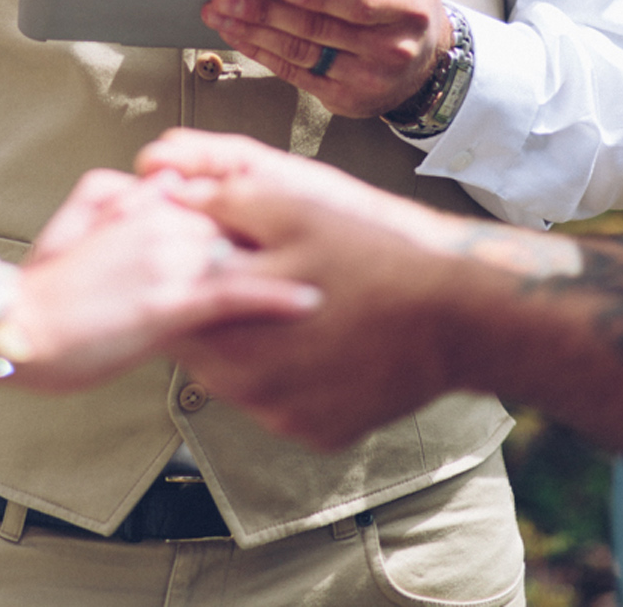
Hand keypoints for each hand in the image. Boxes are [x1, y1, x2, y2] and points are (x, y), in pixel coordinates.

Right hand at [11, 167, 318, 391]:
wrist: (19, 329)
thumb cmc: (47, 292)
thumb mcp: (81, 226)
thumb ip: (120, 199)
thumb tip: (153, 184)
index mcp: (144, 203)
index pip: (217, 198)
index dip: (257, 212)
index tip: (298, 223)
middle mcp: (163, 221)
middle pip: (242, 223)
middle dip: (286, 237)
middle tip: (335, 251)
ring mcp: (167, 260)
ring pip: (244, 254)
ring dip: (292, 263)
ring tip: (341, 278)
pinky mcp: (169, 302)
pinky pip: (233, 296)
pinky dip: (274, 299)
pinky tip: (309, 304)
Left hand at [135, 139, 460, 446]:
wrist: (455, 314)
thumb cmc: (373, 252)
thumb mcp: (294, 203)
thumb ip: (222, 199)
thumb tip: (168, 189)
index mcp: (232, 322)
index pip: (170, 305)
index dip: (174, 272)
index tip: (195, 251)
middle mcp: (250, 382)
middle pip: (197, 346)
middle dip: (207, 309)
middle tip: (243, 272)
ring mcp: (283, 415)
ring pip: (234, 377)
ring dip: (241, 343)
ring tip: (280, 303)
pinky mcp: (315, 433)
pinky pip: (276, 401)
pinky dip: (283, 373)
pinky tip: (313, 340)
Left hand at [199, 0, 448, 116]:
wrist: (427, 68)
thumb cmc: (408, 9)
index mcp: (407, 11)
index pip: (358, 5)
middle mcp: (389, 50)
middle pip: (318, 30)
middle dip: (266, 12)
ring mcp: (366, 80)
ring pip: (300, 54)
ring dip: (253, 33)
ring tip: (220, 14)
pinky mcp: (344, 99)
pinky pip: (295, 75)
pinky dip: (262, 54)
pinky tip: (237, 36)